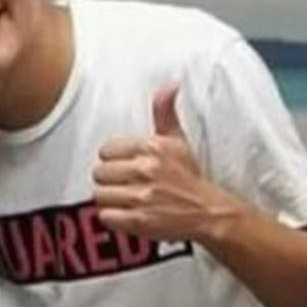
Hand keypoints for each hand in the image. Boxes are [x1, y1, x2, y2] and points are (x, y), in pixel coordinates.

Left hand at [93, 84, 237, 240]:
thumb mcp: (177, 140)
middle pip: (99, 173)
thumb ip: (165, 112)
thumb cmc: (188, 176)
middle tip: (126, 184)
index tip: (125, 165)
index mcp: (151, 147)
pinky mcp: (138, 221)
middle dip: (110, 179)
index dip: (114, 159)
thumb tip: (170, 85)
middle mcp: (145, 170)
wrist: (207, 212)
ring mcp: (141, 197)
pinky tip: (127, 213)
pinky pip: (105, 216)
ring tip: (127, 199)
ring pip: (99, 194)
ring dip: (110, 199)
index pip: (106, 150)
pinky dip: (113, 217)